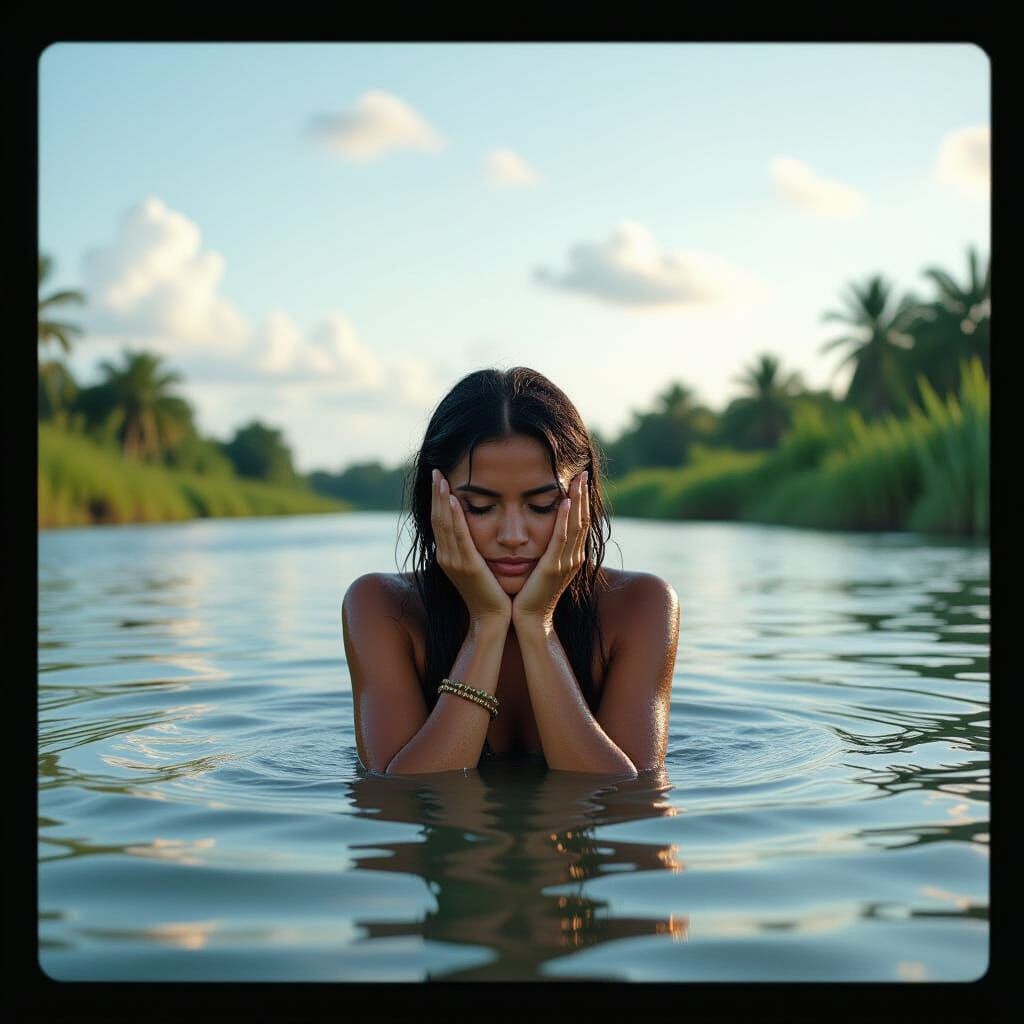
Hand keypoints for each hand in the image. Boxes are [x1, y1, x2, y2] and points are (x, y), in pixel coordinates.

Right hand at [431, 469, 512, 626]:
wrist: (492, 618)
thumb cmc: (489, 593)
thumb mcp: (476, 566)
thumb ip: (470, 549)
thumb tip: (471, 530)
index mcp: (447, 556)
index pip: (439, 521)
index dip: (437, 500)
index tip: (438, 479)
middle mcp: (446, 557)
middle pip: (438, 518)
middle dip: (436, 494)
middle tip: (436, 470)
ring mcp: (454, 561)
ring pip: (445, 524)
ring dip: (443, 499)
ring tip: (441, 479)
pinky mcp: (468, 566)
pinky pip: (459, 536)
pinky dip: (456, 517)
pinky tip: (455, 500)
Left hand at [512, 470, 588, 627]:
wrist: (529, 620)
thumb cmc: (530, 594)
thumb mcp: (542, 567)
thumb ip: (546, 550)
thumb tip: (540, 532)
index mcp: (570, 556)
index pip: (579, 523)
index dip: (581, 501)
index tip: (579, 480)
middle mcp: (572, 557)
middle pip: (582, 519)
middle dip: (582, 495)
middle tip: (583, 472)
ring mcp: (565, 562)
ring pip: (575, 525)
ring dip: (577, 501)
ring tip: (578, 480)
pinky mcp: (553, 568)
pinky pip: (561, 539)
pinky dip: (564, 520)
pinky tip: (565, 502)